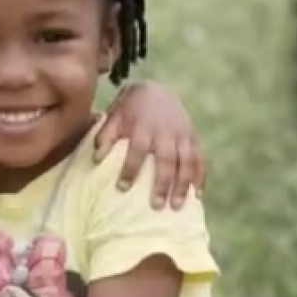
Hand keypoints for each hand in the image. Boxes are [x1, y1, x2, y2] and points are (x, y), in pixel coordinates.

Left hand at [95, 81, 205, 210]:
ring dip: (183, 185)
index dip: (130, 169)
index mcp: (144, 127)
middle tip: (156, 206)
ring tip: (176, 206)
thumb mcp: (114, 116)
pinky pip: (200, 159)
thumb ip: (105, 135)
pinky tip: (196, 196)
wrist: (156, 89)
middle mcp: (166, 132)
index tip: (122, 188)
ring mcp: (183, 135)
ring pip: (187, 162)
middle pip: (166, 160)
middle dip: (162, 184)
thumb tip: (96, 159)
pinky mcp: (193, 137)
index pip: (137, 150)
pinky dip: (200, 177)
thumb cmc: (129, 108)